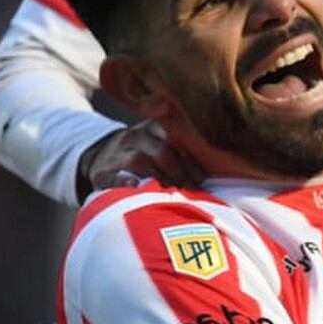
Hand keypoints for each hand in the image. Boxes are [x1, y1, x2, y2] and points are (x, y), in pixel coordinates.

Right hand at [76, 120, 205, 199]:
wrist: (100, 156)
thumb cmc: (145, 155)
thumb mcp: (160, 142)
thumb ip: (184, 149)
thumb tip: (221, 164)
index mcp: (153, 127)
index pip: (178, 138)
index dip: (192, 160)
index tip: (201, 178)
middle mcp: (135, 137)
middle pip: (164, 151)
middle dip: (182, 174)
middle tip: (193, 191)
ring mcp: (118, 154)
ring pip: (140, 162)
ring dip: (161, 181)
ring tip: (175, 196)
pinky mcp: (102, 172)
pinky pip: (113, 176)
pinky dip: (124, 182)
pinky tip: (134, 187)